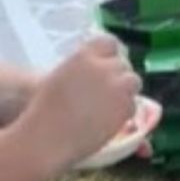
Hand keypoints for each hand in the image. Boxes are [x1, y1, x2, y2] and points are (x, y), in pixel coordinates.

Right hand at [25, 36, 140, 167]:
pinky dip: (125, 109)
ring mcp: (118, 86)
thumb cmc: (44, 110)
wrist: (47, 138)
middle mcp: (104, 68)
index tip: (108, 62)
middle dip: (117, 75)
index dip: (110, 54)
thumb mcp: (62, 77)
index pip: (109, 43)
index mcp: (84, 56)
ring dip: (125, 90)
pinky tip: (109, 118)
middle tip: (107, 90)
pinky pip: (133, 103)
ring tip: (110, 103)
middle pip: (122, 64)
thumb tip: (103, 64)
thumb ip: (84, 67)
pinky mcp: (126, 106)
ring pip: (133, 80)